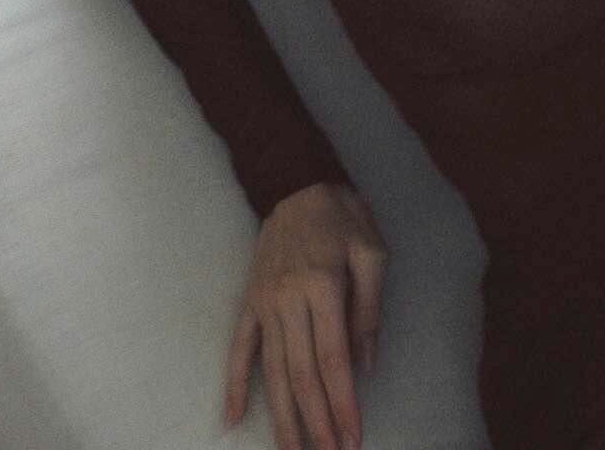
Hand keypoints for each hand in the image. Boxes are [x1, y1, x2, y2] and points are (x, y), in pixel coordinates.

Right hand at [223, 180, 387, 449]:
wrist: (297, 180)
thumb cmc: (342, 216)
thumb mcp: (372, 251)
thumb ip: (370, 309)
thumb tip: (367, 365)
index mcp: (323, 287)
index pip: (333, 359)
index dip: (343, 402)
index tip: (353, 437)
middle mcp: (289, 299)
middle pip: (301, 374)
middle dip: (316, 422)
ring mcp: (264, 302)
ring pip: (272, 370)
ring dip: (282, 416)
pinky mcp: (250, 300)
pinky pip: (239, 347)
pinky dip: (235, 383)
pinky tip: (233, 418)